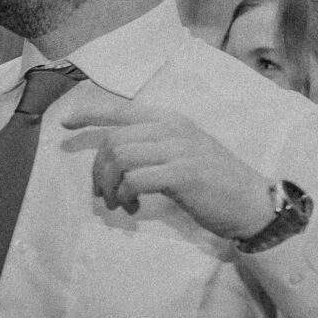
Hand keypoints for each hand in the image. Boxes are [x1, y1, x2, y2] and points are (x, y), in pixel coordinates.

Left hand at [56, 98, 273, 238]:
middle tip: (104, 195)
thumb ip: (152, 148)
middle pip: (113, 140)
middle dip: (99, 171)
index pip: (123, 110)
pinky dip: (125, 196)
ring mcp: (179, 149)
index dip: (90, 114)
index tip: (65, 122)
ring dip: (110, 186)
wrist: (251, 202)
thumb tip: (112, 158)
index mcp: (171, 120)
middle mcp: (173, 128)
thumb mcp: (182, 154)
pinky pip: (134, 179)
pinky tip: (134, 207)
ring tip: (120, 203)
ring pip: (120, 158)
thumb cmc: (213, 183)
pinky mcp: (182, 174)